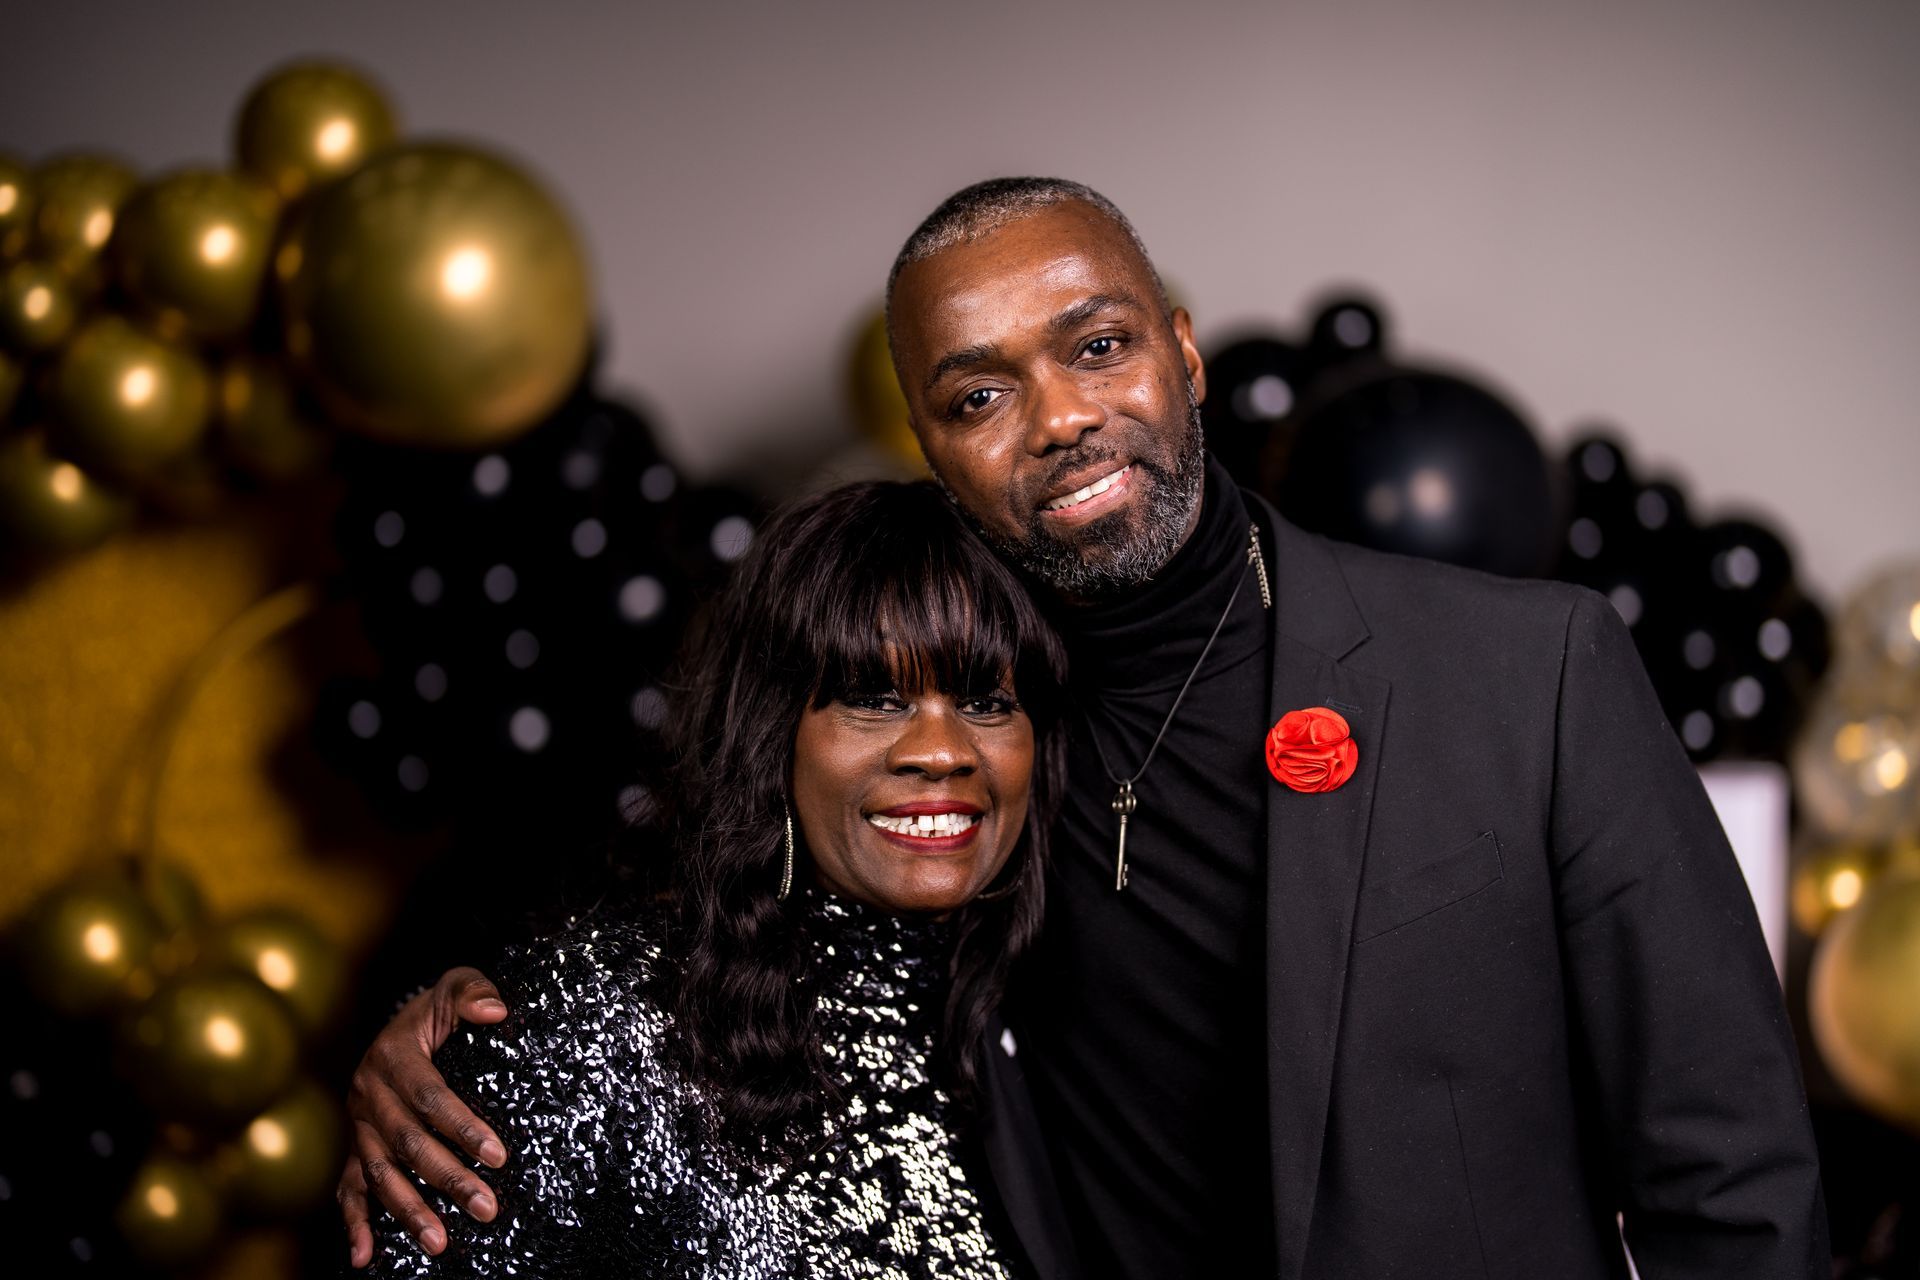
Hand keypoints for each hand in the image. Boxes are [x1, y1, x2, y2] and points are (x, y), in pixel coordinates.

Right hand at [338, 967, 510, 1266]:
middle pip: (408, 1144)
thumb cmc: (437, 1008)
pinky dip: (354, 1223)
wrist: (398, 1022)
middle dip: (447, 1179)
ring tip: (440, 1242)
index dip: (463, 1127)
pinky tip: (364, 1256)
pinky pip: (348, 1188)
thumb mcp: (454, 987)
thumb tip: (496, 1011)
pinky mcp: (353, 1146)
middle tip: (485, 1208)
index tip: (498, 1156)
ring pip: (379, 1173)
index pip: (430, 1097)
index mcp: (393, 1056)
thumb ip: (473, 992)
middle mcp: (368, 1094)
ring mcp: (357, 1125)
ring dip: (408, 1211)